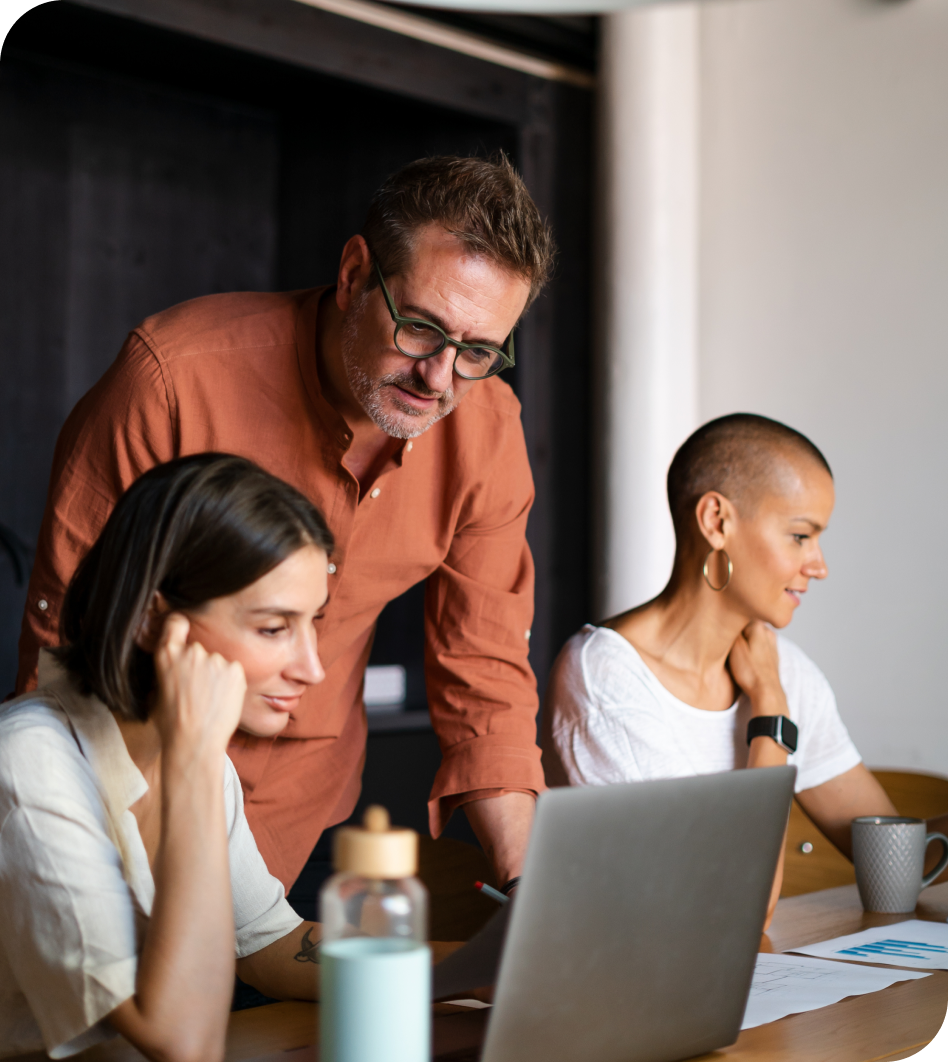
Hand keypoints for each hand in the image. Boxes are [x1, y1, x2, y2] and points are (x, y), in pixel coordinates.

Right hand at [152, 613, 246, 758]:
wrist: (194, 742)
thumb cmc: (172, 723)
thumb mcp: (159, 689)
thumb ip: (171, 667)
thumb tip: (178, 661)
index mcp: (167, 654)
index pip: (176, 621)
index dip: (182, 626)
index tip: (184, 630)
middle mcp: (192, 650)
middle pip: (199, 648)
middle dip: (200, 664)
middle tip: (198, 690)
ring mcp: (215, 658)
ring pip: (218, 661)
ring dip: (216, 674)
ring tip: (210, 700)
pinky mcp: (235, 668)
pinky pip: (233, 671)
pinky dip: (230, 683)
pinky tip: (222, 701)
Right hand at [727, 621, 786, 714]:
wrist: (767, 692)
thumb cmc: (750, 671)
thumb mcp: (734, 647)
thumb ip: (731, 629)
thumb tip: (726, 616)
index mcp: (758, 626)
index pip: (739, 615)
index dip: (728, 622)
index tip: (721, 632)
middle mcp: (767, 632)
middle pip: (745, 624)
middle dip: (735, 631)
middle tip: (726, 643)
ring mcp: (771, 644)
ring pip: (751, 636)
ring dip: (743, 641)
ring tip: (735, 653)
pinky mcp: (771, 655)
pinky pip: (757, 646)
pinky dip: (750, 649)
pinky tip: (745, 659)